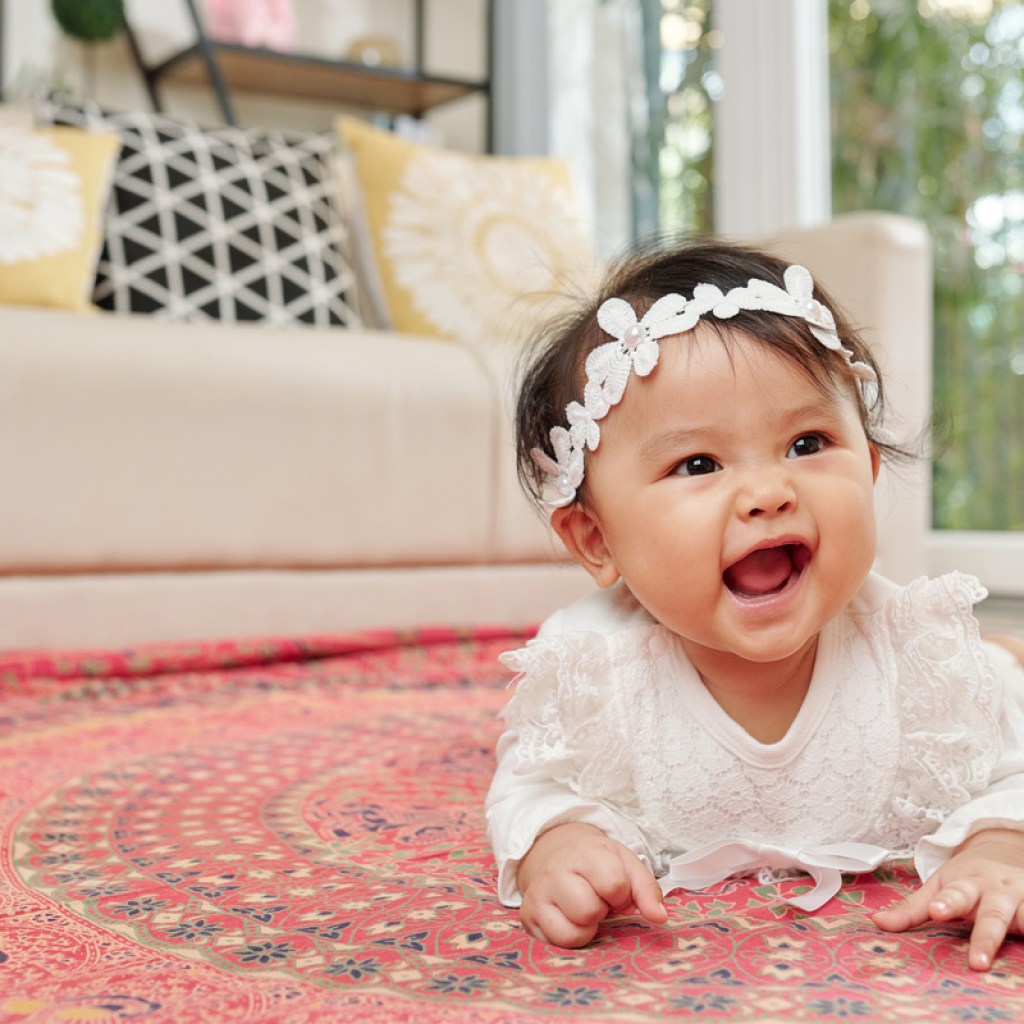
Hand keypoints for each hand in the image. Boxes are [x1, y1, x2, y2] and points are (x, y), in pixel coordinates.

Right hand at [516, 822, 667, 946]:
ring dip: (586, 927)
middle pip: (589, 910)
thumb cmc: (598, 865)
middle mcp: (555, 870)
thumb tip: (660, 918)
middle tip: (597, 900)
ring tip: (583, 910)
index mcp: (584, 852)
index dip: (622, 894)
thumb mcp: (625, 865)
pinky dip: (571, 938)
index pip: (613, 884)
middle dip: (601, 910)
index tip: (615, 889)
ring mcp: (538, 893)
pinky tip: (570, 920)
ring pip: (572, 932)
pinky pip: (557, 944)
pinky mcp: (528, 916)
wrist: (559, 857)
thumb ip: (647, 889)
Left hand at [873, 828, 1023, 970]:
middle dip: (985, 936)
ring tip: (1020, 953)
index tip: (937, 912)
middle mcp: (996, 890)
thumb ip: (912, 909)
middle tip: (977, 962)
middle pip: (992, 913)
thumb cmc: (965, 878)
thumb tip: (876, 923)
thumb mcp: (938, 886)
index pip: (955, 893)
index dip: (947, 903)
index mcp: (966, 882)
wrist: (1001, 852)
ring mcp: (1022, 899)